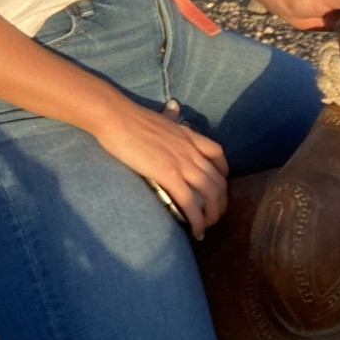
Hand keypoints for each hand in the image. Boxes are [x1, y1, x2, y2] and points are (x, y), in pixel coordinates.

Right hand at [92, 99, 229, 237]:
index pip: (218, 154)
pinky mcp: (168, 174)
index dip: (223, 174)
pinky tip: (195, 231)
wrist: (116, 117)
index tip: (216, 188)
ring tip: (205, 228)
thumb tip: (174, 107)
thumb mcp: (160, 116)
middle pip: (219, 180)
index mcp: (188, 135)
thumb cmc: (131, 116)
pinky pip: (190, 202)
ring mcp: (182, 162)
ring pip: (211, 193)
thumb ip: (169, 115)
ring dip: (212, 215)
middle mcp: (191, 149)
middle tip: (212, 216)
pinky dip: (197, 220)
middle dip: (221, 202)